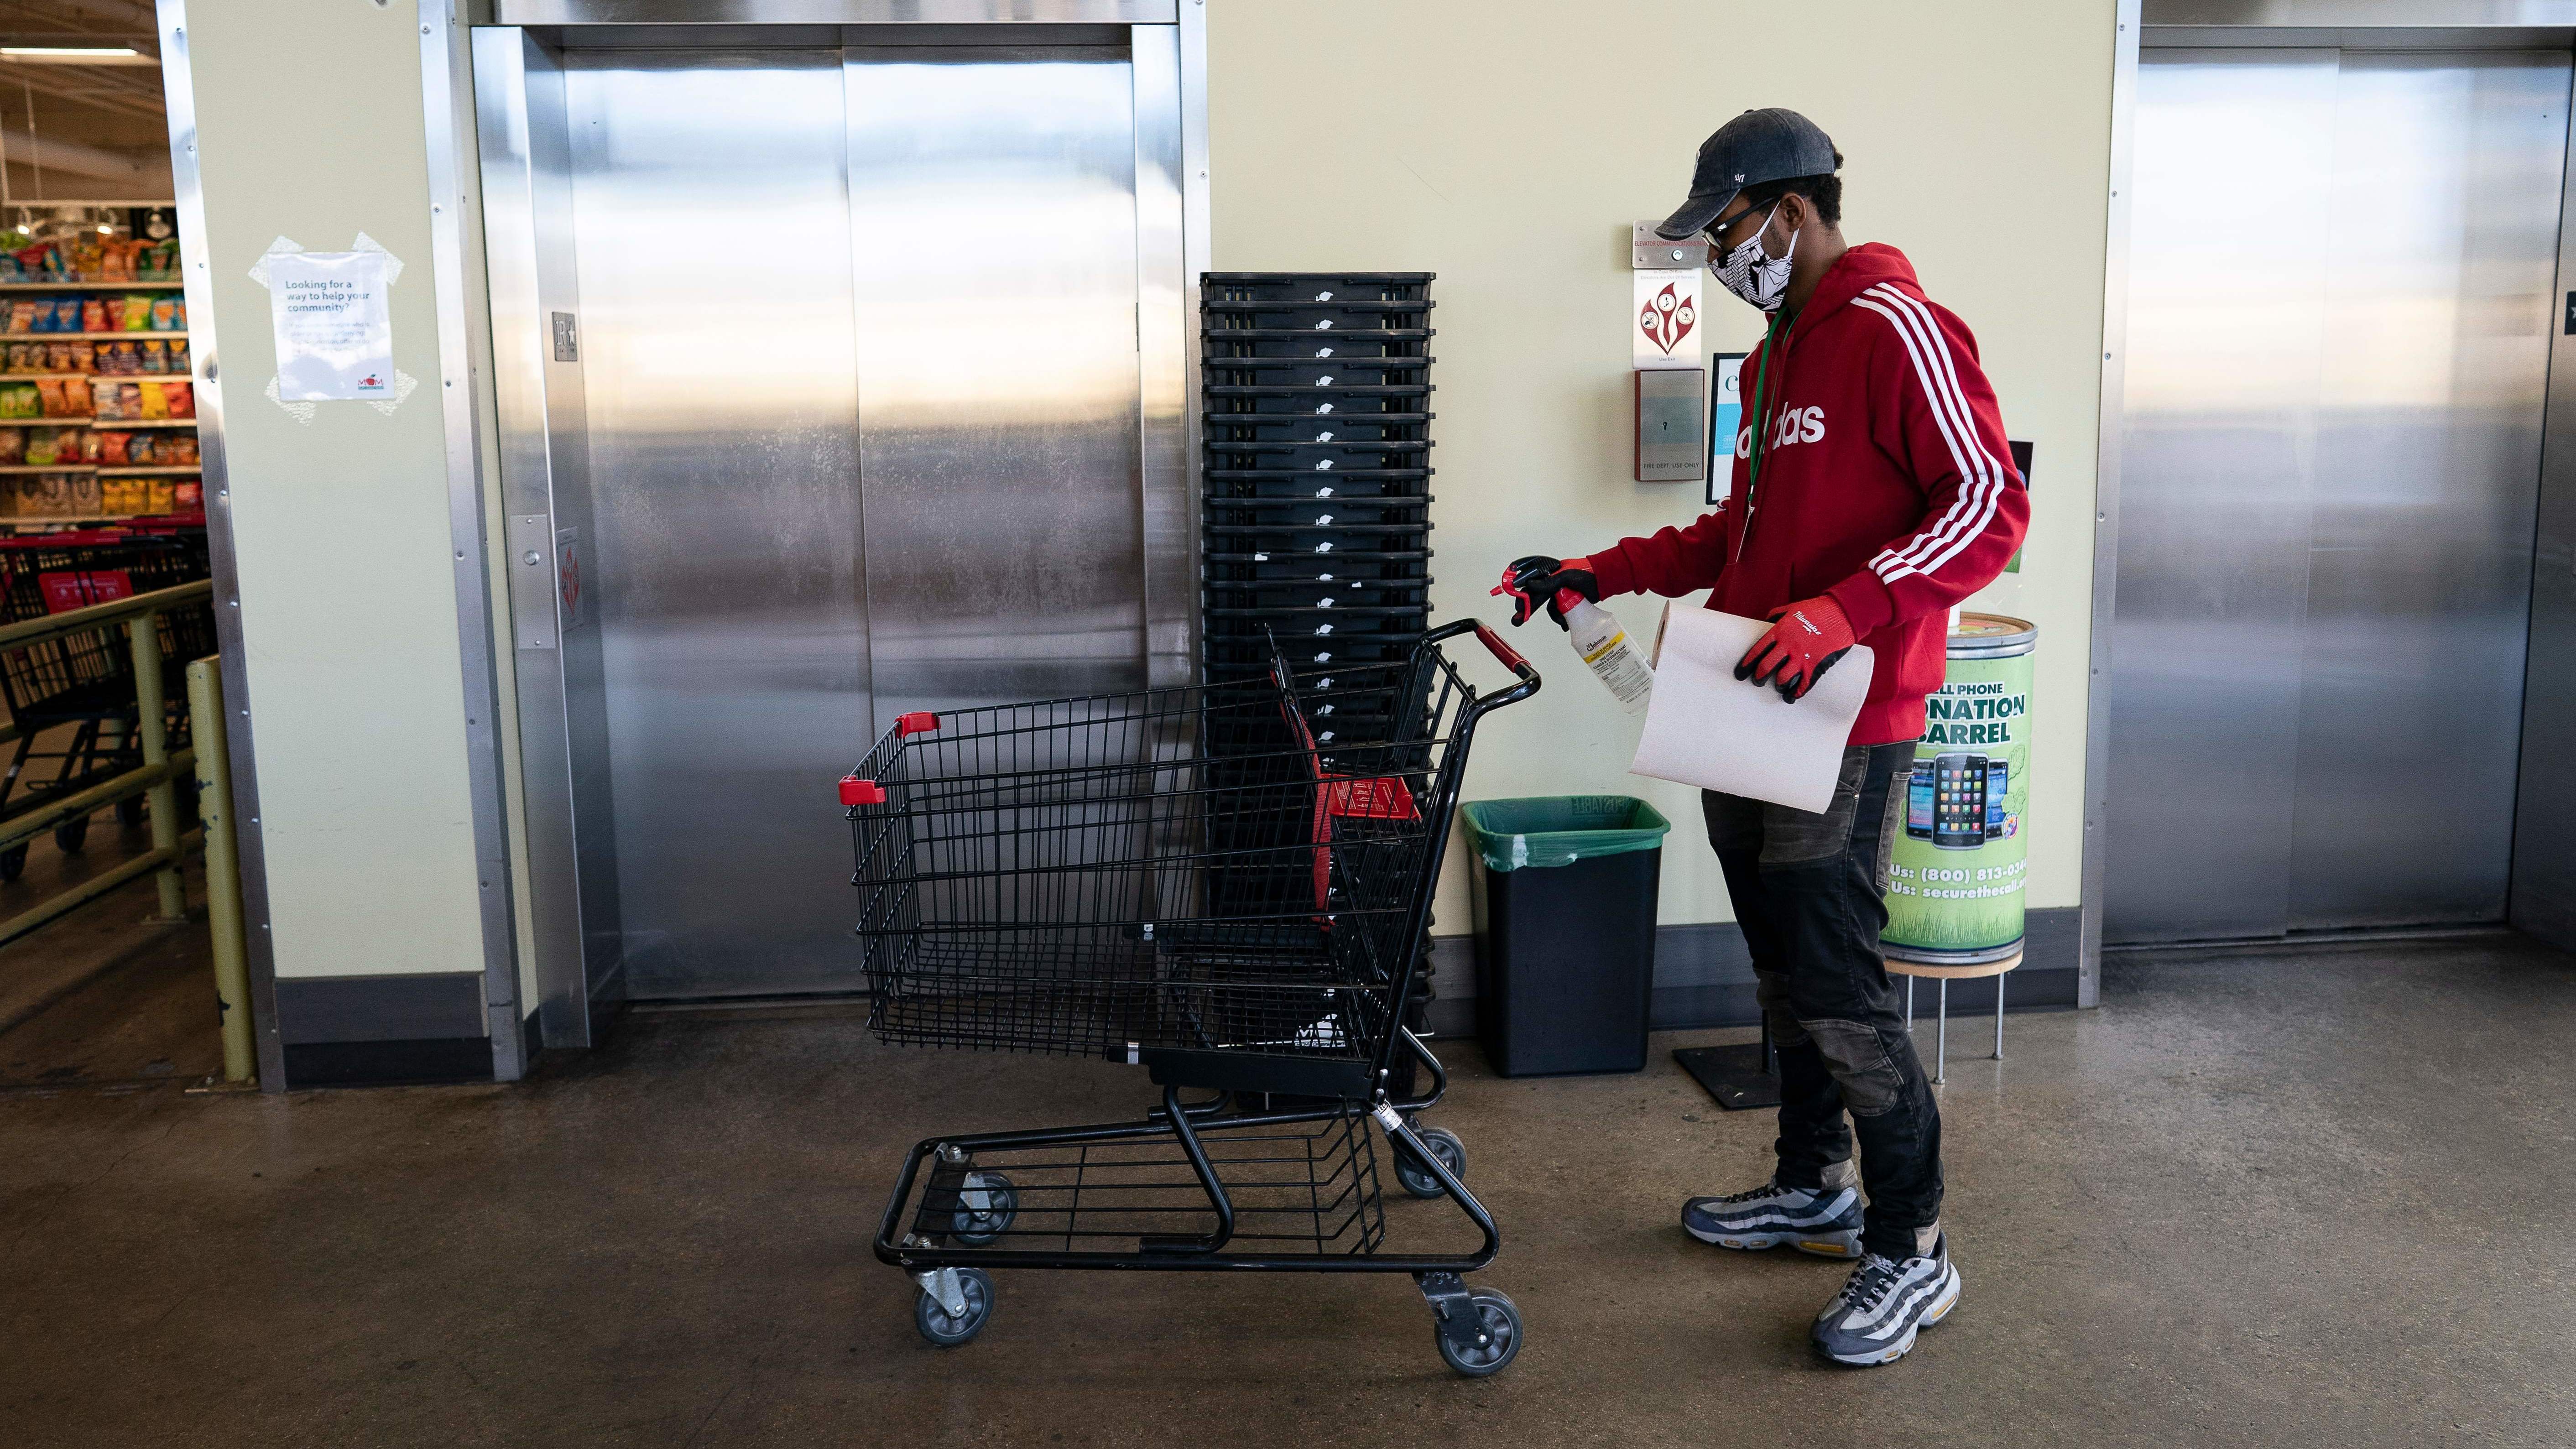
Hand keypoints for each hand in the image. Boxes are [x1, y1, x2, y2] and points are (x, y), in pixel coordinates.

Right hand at [1493, 555, 1598, 628]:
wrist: (1603, 580)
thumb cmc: (1587, 573)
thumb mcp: (1567, 576)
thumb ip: (1549, 582)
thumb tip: (1531, 585)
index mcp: (1549, 574)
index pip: (1532, 586)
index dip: (1523, 597)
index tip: (1519, 608)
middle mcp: (1552, 584)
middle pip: (1537, 598)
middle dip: (1528, 610)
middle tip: (1518, 621)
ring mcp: (1560, 594)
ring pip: (1550, 608)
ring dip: (1555, 616)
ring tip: (1563, 622)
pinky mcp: (1568, 602)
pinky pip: (1560, 612)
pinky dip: (1562, 619)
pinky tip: (1566, 624)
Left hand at [1735, 595, 1854, 701]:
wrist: (1842, 613)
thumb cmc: (1816, 609)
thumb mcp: (1792, 608)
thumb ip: (1776, 616)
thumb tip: (1764, 623)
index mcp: (1780, 631)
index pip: (1757, 650)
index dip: (1747, 664)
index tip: (1740, 673)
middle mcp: (1788, 645)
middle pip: (1766, 667)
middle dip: (1758, 677)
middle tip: (1756, 682)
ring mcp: (1802, 656)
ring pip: (1783, 678)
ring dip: (1778, 685)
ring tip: (1777, 686)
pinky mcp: (1817, 665)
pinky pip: (1804, 684)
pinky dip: (1797, 693)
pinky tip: (1792, 696)